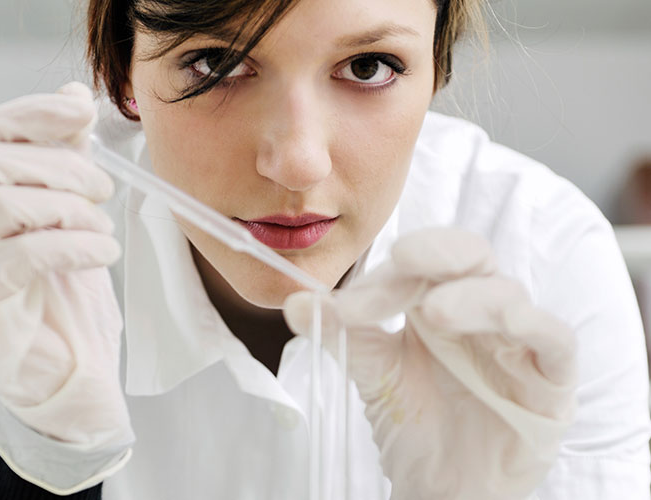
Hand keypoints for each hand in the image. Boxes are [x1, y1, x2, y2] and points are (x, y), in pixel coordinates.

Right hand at [0, 82, 131, 448]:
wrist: (70, 363)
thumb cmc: (66, 291)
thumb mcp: (71, 213)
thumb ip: (66, 159)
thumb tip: (75, 100)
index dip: (34, 114)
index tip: (83, 113)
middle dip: (64, 169)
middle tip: (105, 190)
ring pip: (4, 202)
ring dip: (71, 209)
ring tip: (104, 230)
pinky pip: (22, 254)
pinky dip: (76, 245)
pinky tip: (104, 252)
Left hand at [284, 228, 576, 499]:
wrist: (441, 485)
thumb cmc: (415, 420)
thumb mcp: (374, 372)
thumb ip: (344, 334)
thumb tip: (294, 302)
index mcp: (436, 299)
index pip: (418, 266)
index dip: (386, 276)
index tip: (348, 306)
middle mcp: (478, 309)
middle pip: (470, 258)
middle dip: (438, 253)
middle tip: (404, 259)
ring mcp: (515, 340)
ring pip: (507, 295)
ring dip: (473, 297)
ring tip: (436, 313)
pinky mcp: (549, 377)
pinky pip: (555, 340)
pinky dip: (535, 327)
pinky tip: (510, 326)